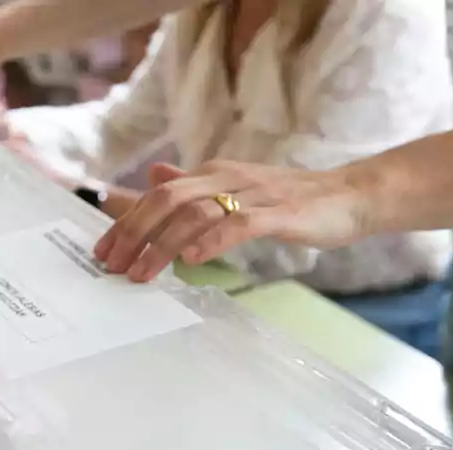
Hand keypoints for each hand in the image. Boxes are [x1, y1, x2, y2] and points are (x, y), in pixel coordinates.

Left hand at [94, 161, 369, 281]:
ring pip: (196, 213)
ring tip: (142, 272)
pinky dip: (212, 240)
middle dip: (133, 234)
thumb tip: (153, 176)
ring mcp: (254, 195)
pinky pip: (240, 224)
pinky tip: (191, 258)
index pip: (157, 195)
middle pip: (167, 200)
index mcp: (212, 175)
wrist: (351, 195)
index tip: (102, 252)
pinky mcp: (280, 213)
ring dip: (162, 244)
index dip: (125, 223)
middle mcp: (227, 179)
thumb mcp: (233, 189)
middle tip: (111, 266)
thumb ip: (192, 186)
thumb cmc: (289, 200)